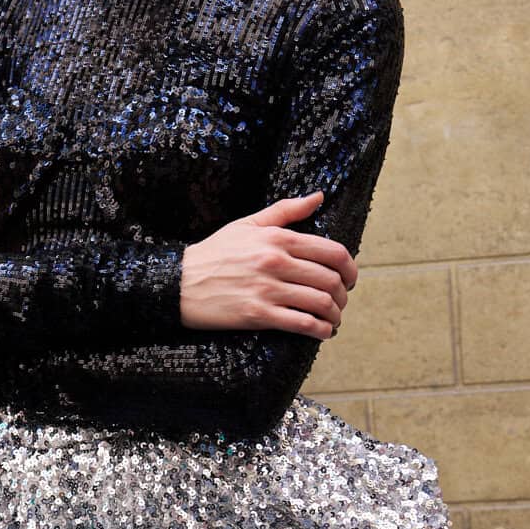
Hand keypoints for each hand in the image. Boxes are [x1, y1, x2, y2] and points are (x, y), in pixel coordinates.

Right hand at [179, 192, 356, 337]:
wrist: (179, 282)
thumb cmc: (215, 252)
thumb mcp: (248, 224)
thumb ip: (286, 210)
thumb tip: (319, 196)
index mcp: (278, 238)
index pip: (332, 252)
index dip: (350, 268)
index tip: (350, 278)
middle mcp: (276, 262)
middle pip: (331, 279)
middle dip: (344, 294)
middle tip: (341, 301)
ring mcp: (268, 289)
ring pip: (320, 303)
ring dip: (335, 314)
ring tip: (333, 319)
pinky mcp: (258, 314)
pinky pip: (302, 324)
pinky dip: (320, 330)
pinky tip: (322, 332)